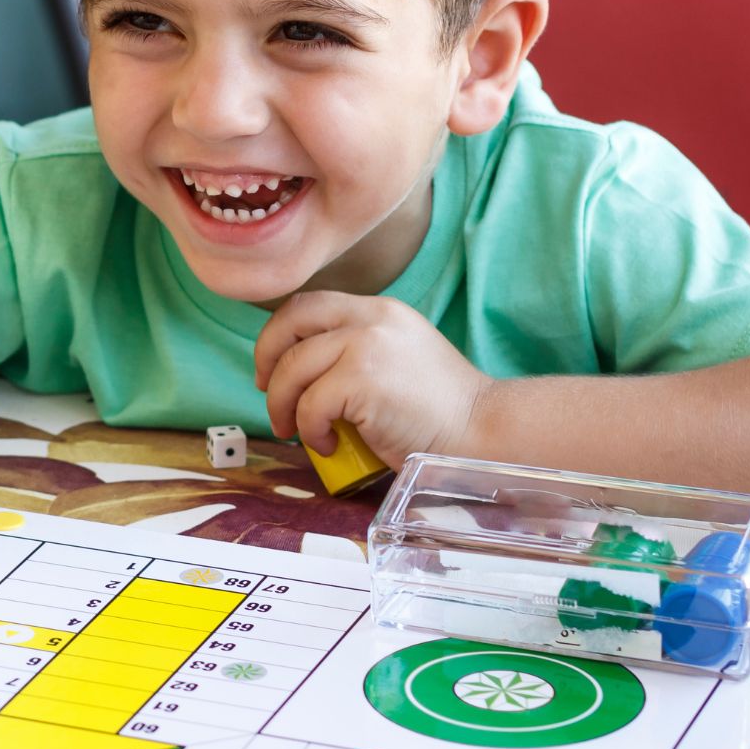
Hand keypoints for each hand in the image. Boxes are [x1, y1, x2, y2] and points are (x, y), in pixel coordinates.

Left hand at [254, 291, 490, 466]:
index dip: (278, 335)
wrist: (483, 433)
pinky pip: (309, 404)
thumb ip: (355, 350)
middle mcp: (372, 319)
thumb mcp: (397, 359)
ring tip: (297, 431)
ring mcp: (367, 346)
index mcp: (379, 310)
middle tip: (269, 395)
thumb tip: (298, 371)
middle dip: (266, 360)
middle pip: (290, 323)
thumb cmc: (439, 412)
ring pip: (292, 368)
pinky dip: (309, 430)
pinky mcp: (363, 380)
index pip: (308, 304)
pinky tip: (328, 444)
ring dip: (283, 405)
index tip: (272, 368)